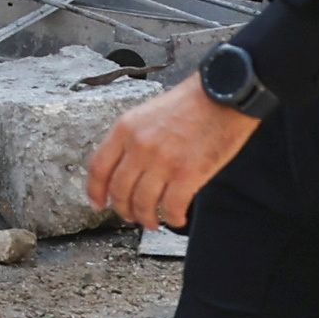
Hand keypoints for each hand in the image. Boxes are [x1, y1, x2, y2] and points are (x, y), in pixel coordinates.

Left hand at [83, 80, 262, 232]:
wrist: (223, 95)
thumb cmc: (191, 103)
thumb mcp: (148, 113)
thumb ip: (133, 139)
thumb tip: (125, 169)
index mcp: (125, 129)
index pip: (98, 168)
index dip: (95, 191)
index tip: (98, 204)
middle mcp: (139, 146)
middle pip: (119, 191)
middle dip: (124, 210)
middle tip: (131, 216)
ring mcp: (162, 161)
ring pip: (143, 204)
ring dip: (147, 219)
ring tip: (154, 222)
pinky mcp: (188, 174)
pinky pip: (172, 207)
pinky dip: (173, 218)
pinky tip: (177, 218)